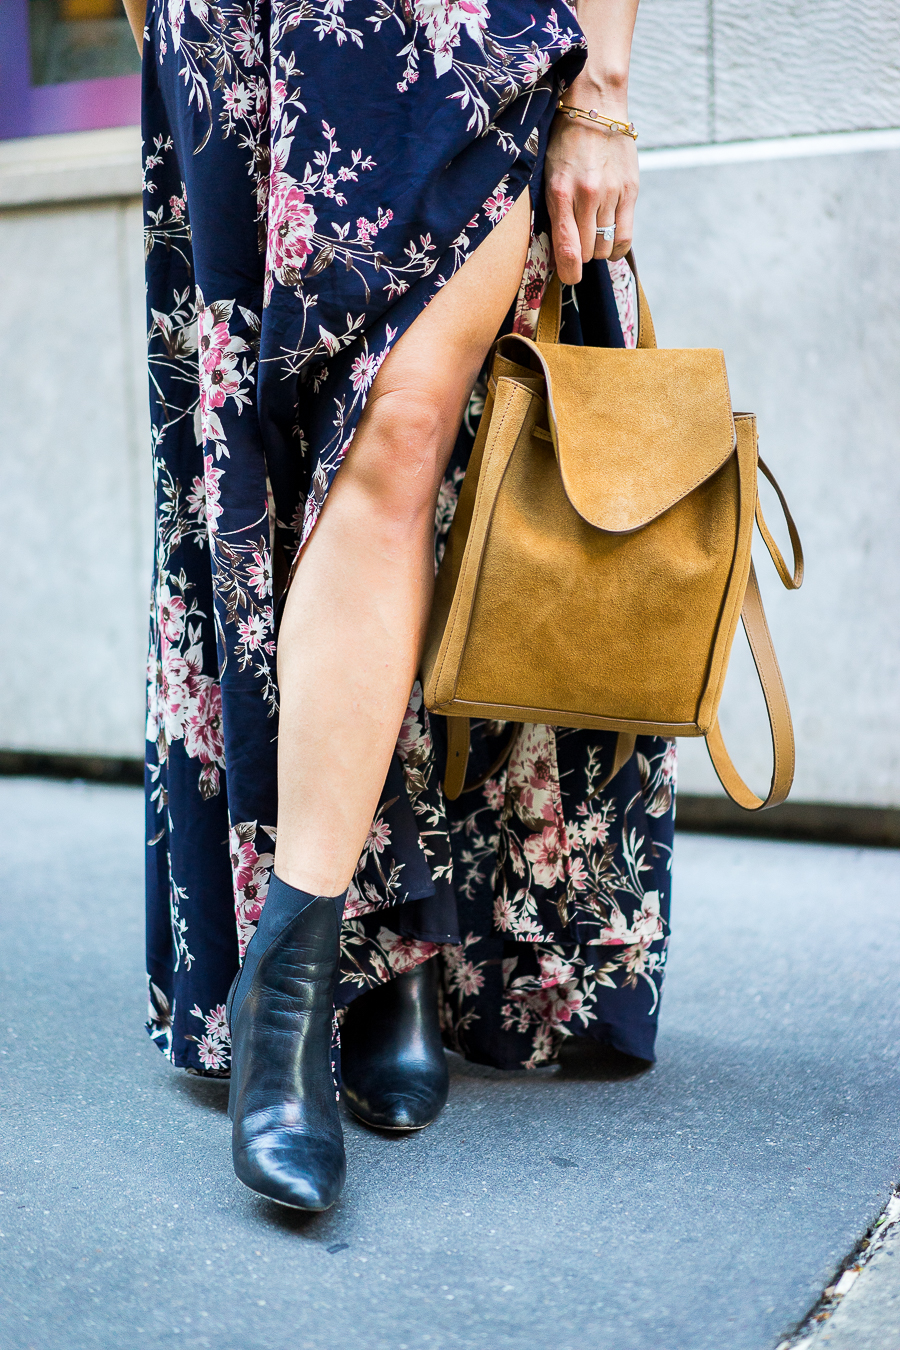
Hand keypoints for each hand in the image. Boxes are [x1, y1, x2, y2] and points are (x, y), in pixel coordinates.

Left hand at [544, 82, 638, 284]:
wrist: (595, 108)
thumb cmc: (564, 144)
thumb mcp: (547, 175)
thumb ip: (553, 211)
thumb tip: (558, 252)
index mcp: (560, 192)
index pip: (568, 248)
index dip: (568, 271)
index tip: (570, 276)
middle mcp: (587, 195)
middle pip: (587, 252)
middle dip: (580, 256)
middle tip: (576, 244)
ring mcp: (611, 194)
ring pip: (604, 246)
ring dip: (597, 249)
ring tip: (591, 236)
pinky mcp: (630, 191)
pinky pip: (625, 236)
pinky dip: (616, 247)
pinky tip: (609, 243)